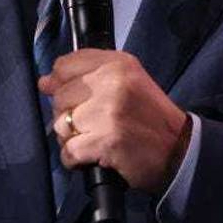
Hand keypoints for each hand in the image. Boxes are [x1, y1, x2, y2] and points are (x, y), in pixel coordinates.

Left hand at [38, 49, 190, 194]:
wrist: (178, 150)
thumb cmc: (149, 116)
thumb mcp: (126, 82)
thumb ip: (86, 76)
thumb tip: (44, 82)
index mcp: (117, 63)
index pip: (64, 65)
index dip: (61, 83)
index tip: (72, 98)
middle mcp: (112, 82)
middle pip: (60, 96)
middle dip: (68, 115)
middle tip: (90, 125)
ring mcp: (108, 111)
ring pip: (61, 124)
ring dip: (71, 138)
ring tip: (92, 140)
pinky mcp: (106, 140)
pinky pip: (69, 150)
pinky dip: (75, 159)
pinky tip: (90, 157)